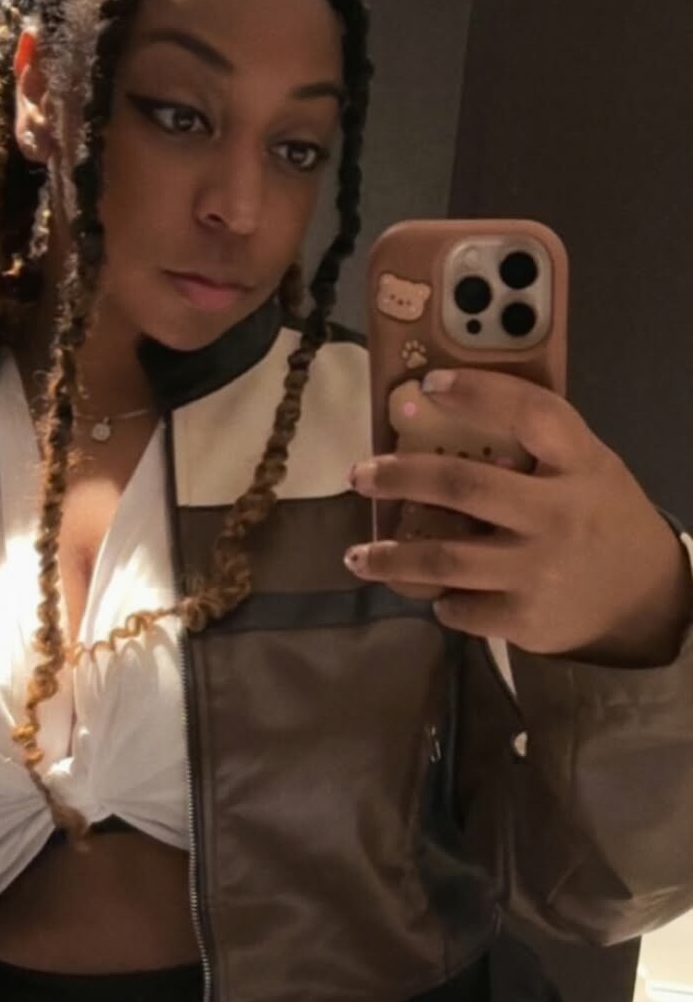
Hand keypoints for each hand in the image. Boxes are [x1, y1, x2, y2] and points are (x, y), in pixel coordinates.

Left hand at [344, 368, 692, 665]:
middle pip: (464, 488)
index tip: (428, 382)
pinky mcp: (525, 619)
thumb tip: (443, 415)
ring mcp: (540, 570)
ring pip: (445, 560)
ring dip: (392, 558)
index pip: (532, 413)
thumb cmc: (598, 520)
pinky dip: (439, 599)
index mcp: (579, 464)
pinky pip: (460, 607)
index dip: (479, 392)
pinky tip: (431, 592)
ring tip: (358, 556)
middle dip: (401, 478)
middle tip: (360, 475)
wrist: (644, 602)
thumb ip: (536, 449)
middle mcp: (558, 515)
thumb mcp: (587, 470)